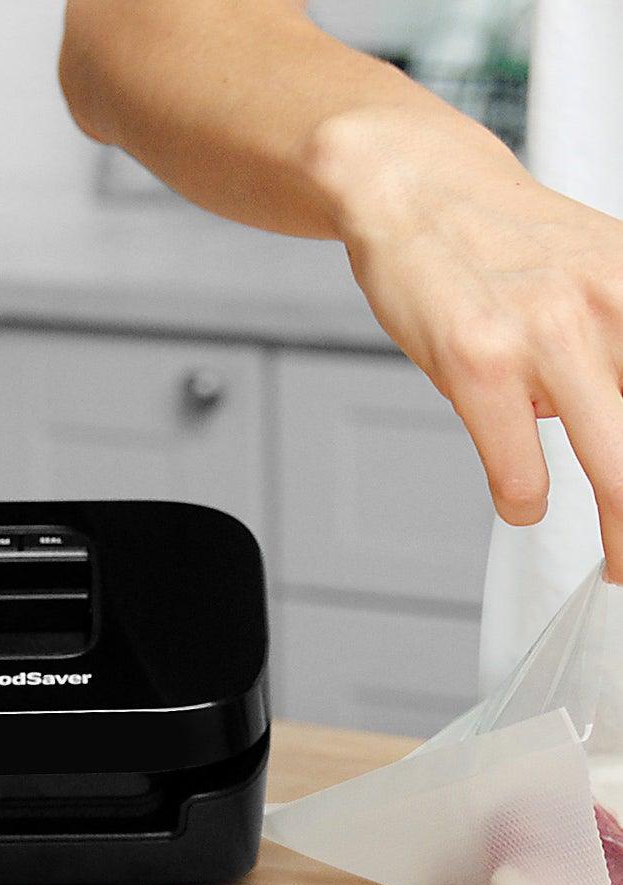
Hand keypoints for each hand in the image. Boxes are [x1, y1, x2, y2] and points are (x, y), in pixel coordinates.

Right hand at [312, 107, 622, 578]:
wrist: (417, 189)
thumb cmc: (502, 243)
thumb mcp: (598, 274)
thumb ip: (615, 348)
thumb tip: (612, 432)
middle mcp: (612, 304)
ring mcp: (548, 332)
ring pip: (615, 462)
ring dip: (620, 528)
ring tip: (618, 559)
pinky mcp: (480, 361)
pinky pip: (519, 465)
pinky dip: (523, 497)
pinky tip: (522, 499)